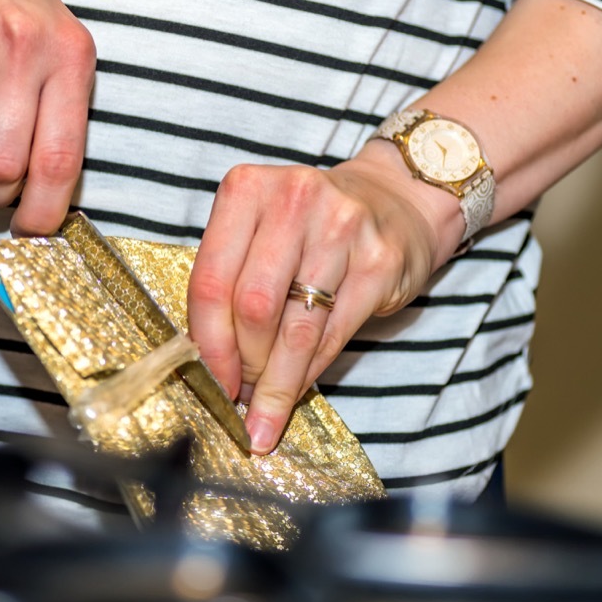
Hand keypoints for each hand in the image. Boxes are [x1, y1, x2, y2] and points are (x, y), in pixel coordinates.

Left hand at [187, 146, 453, 453]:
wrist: (393, 199)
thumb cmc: (309, 226)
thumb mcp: (259, 232)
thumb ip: (229, 281)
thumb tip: (207, 362)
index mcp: (246, 190)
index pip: (210, 280)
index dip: (207, 343)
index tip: (208, 382)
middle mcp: (293, 200)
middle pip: (251, 307)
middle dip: (242, 364)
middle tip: (239, 394)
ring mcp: (342, 228)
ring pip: (295, 329)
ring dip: (276, 382)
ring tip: (264, 412)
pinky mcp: (379, 261)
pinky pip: (333, 335)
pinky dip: (308, 374)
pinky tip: (294, 393)